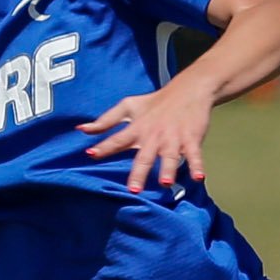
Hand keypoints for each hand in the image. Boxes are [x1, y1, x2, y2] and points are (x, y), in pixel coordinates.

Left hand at [76, 81, 215, 191]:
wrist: (189, 89)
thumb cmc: (155, 102)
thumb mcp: (128, 106)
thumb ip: (105, 120)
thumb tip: (81, 130)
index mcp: (137, 128)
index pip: (117, 139)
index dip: (104, 146)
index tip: (91, 154)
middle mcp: (153, 135)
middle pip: (145, 156)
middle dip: (139, 172)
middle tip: (133, 190)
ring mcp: (173, 138)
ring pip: (169, 157)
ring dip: (168, 169)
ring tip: (166, 183)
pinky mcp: (191, 139)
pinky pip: (194, 154)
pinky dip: (197, 166)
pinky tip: (198, 178)